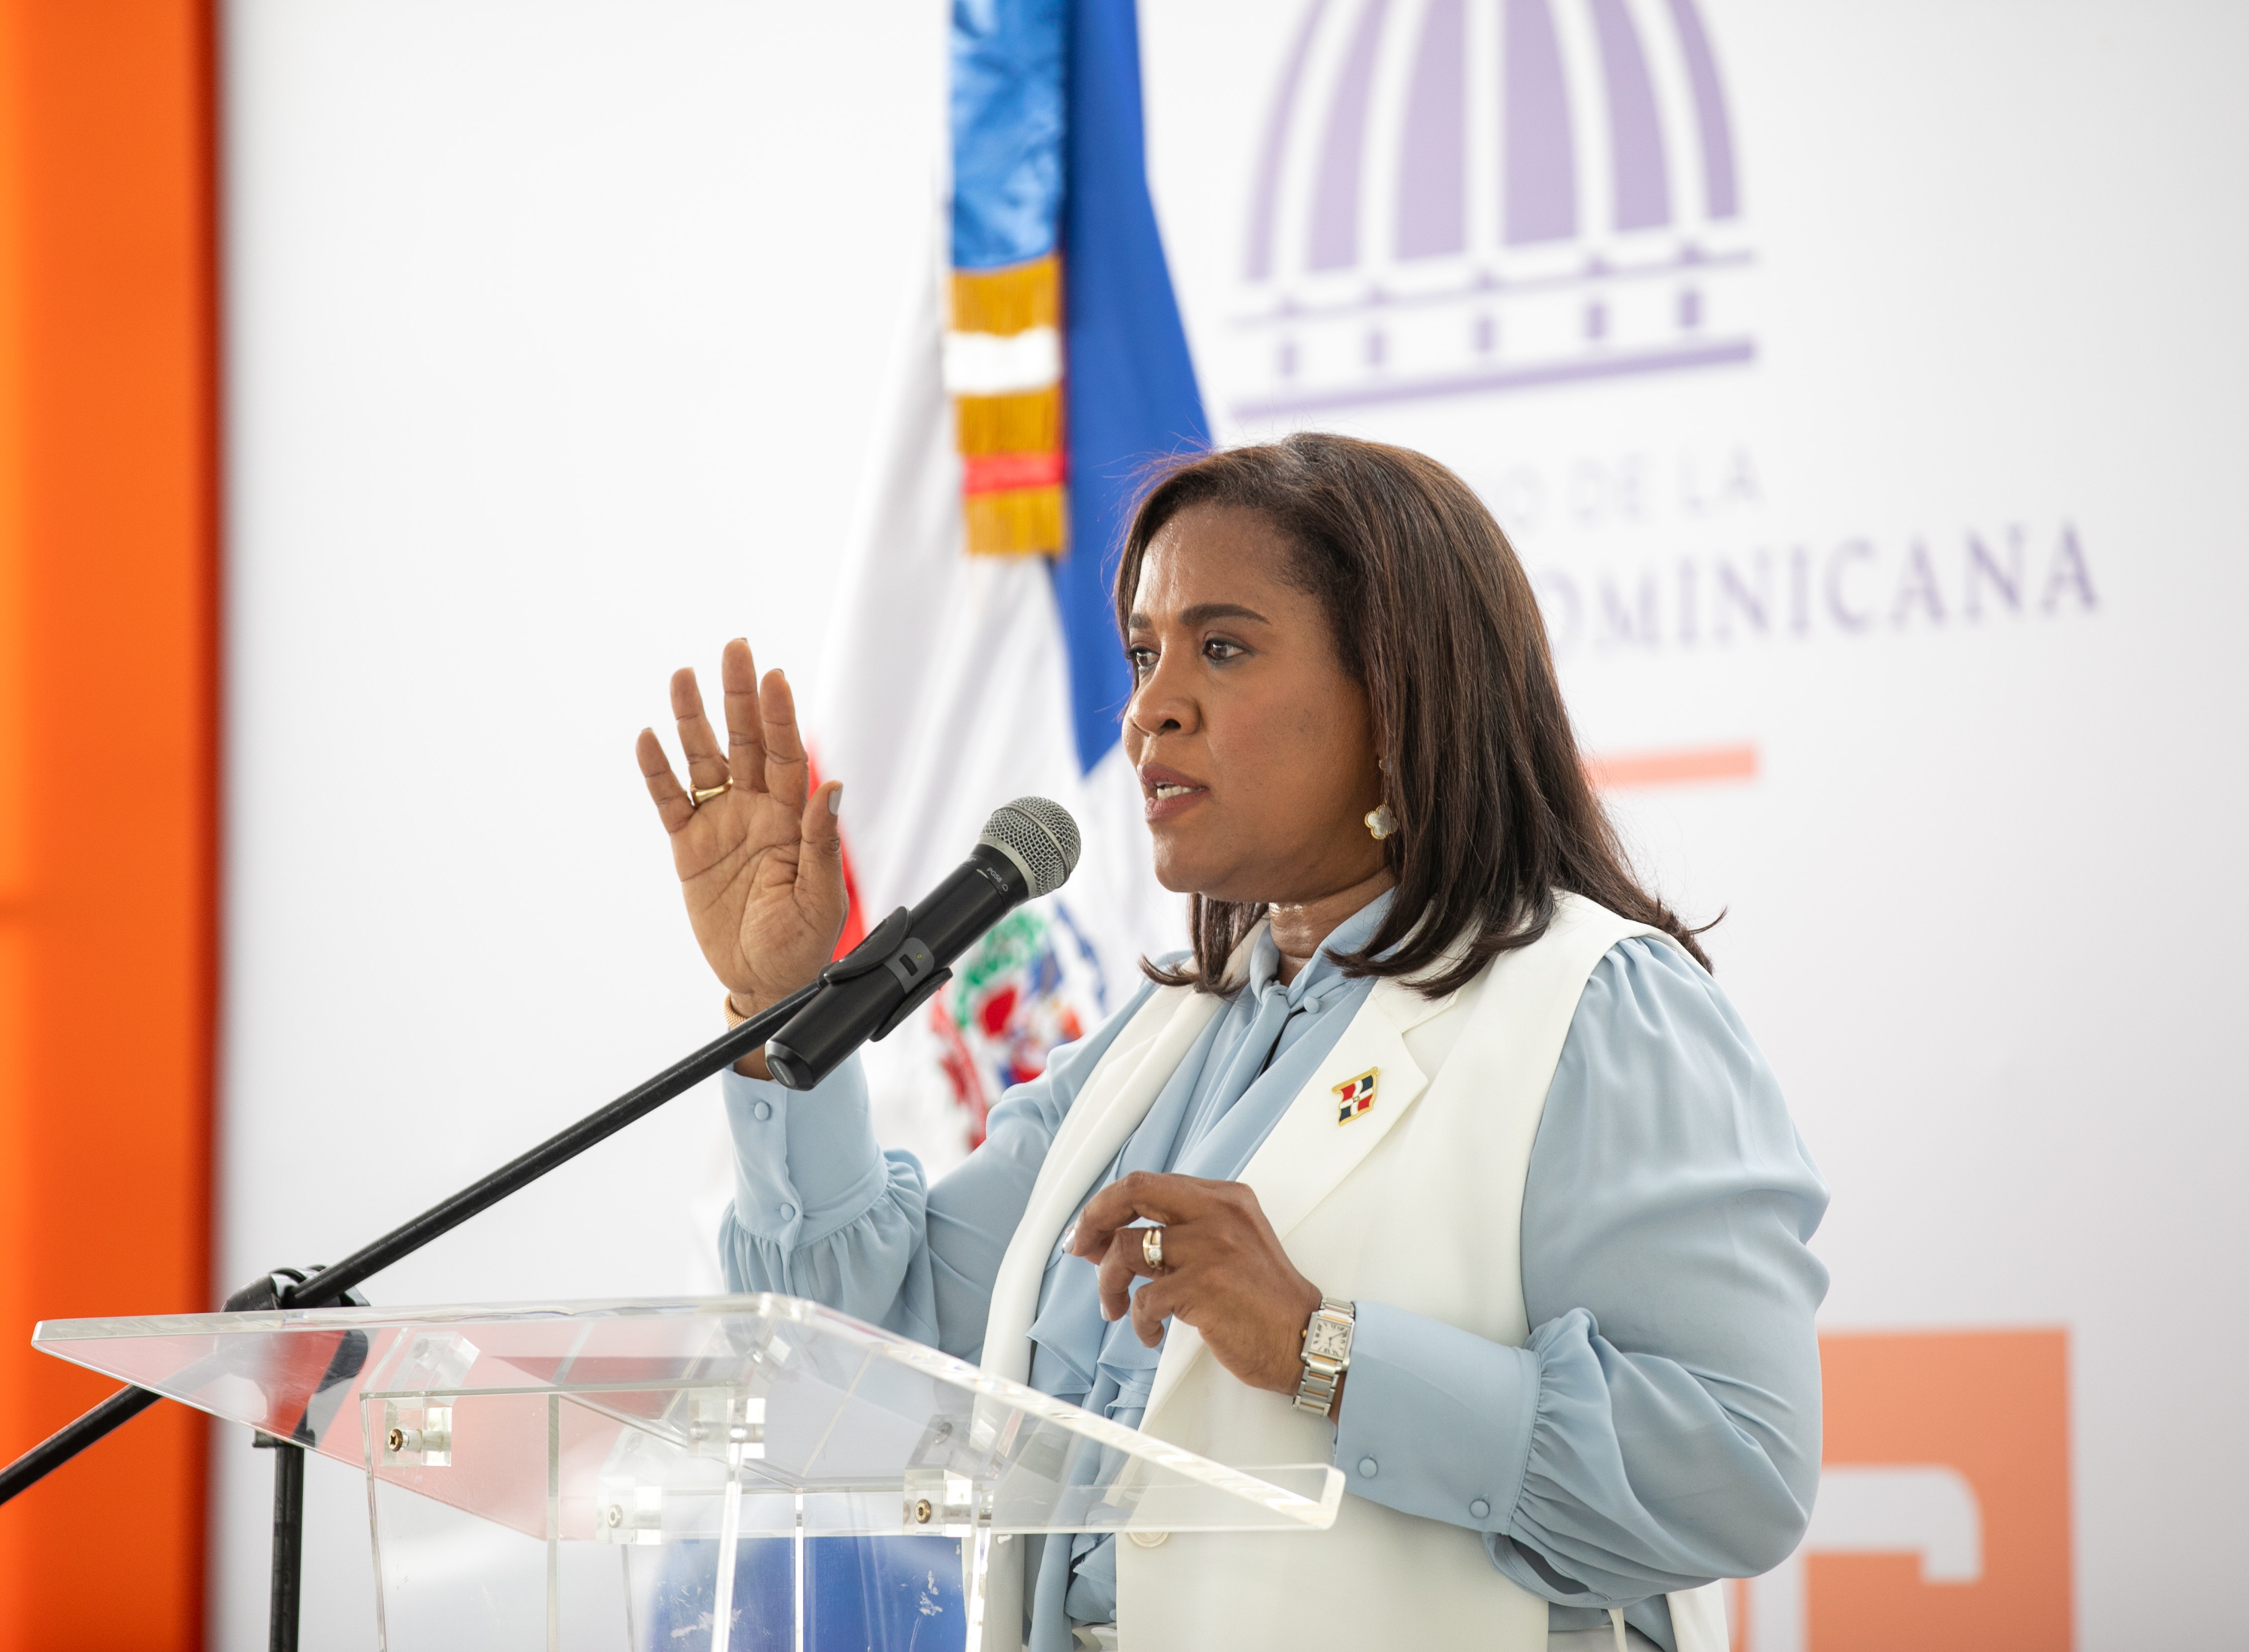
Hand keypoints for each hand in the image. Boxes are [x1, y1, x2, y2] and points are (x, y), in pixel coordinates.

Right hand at [636, 639, 846, 1025]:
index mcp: (792, 820)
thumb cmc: (802, 945)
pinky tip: (648, 738)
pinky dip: (657, 772)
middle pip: (746, 743)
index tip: (775, 676)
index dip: (781, 716)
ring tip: (683, 676)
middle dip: (739, 697)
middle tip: (735, 648)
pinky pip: (670, 802)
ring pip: (704, 762)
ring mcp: (720, 826)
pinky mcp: (689, 848)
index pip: (788, 755)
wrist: (764, 982)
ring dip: (693, 721)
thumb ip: (821, 843)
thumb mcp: (820, 899)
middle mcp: (756, 812)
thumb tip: (833, 787)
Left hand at [1069, 1172, 1322, 1396]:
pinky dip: (1138, 1321)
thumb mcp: (1226, 1248)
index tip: (1088, 1230)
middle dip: (1094, 1219)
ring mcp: (1211, 1247)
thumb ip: (1176, 1236)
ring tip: (1117, 1309)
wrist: (1304, 1340)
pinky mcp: (1203, 1286)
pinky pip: (1143, 1298)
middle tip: (1080, 1249)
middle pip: (1133, 1193)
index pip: (1148, 1182)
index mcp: (1223, 1198)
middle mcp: (1217, 1213)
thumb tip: (1106, 1240)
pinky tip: (1152, 1334)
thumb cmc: (1262, 1301)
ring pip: (1127, 1249)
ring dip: (1109, 1284)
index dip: (1107, 1205)